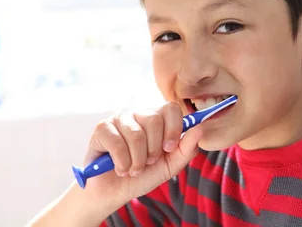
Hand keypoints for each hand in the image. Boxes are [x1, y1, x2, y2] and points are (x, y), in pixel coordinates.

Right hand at [82, 102, 201, 213]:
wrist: (113, 193)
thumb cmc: (141, 176)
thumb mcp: (169, 166)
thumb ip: (186, 149)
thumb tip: (200, 129)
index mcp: (157, 120)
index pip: (171, 108)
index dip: (174, 129)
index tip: (170, 148)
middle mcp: (139, 115)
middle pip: (155, 120)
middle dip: (154, 150)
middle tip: (148, 162)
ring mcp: (119, 119)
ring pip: (137, 135)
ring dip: (137, 161)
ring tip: (133, 169)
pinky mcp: (102, 128)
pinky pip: (118, 143)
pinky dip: (122, 163)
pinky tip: (120, 169)